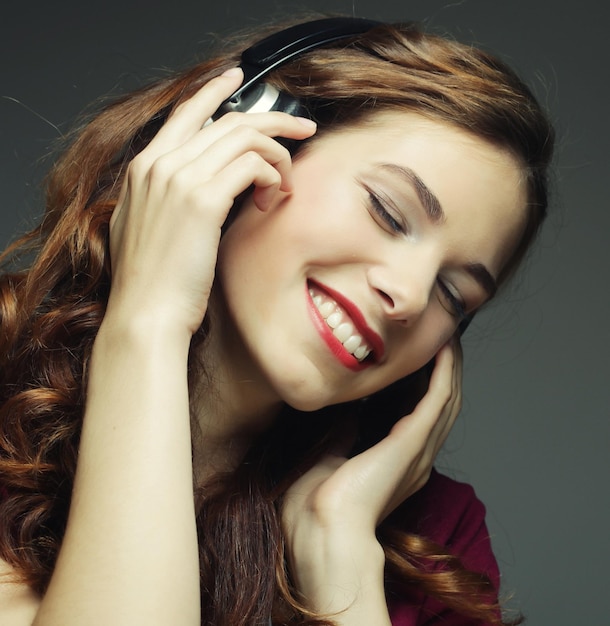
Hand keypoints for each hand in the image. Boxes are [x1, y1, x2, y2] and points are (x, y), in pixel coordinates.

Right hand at [106, 68, 316, 335]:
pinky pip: (253, 165)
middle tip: (303, 127)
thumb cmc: (153, 281)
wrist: (145, 314)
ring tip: (287, 181)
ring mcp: (179, 178)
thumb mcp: (145, 227)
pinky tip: (273, 199)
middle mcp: (160, 163)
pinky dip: (272, 177)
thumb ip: (164, 197)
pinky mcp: (203, 200)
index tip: (237, 79)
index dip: (215, 91)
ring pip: (247, 137)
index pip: (186, 112)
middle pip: (229, 120)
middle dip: (275, 119)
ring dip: (278, 155)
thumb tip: (196, 186)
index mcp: (145, 167)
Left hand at [282, 339, 461, 615]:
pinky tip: (445, 350)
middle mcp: (417, 458)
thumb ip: (344, 435)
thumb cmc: (316, 504)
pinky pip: (439, 398)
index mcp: (398, 465)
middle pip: (442, 405)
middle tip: (445, 341)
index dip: (427, 387)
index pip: (421, 418)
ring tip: (449, 339)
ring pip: (447, 399)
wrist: (319, 527)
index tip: (422, 360)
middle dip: (445, 371)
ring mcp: (418, 450)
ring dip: (450, 367)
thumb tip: (348, 413)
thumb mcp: (330, 457)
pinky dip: (444, 372)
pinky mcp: (413, 441)